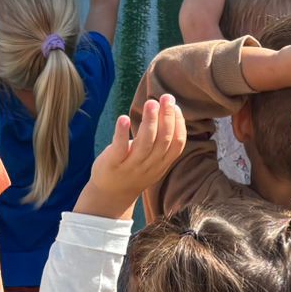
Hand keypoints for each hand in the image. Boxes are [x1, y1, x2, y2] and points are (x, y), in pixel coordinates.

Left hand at [76, 95, 186, 218]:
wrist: (111, 194)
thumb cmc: (134, 168)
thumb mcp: (154, 159)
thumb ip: (162, 139)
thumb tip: (169, 107)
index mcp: (162, 163)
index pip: (177, 144)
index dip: (179, 124)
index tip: (175, 106)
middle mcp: (149, 165)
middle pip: (163, 140)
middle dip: (167, 117)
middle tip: (166, 97)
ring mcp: (131, 166)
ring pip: (145, 143)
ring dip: (149, 121)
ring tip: (151, 103)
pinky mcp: (113, 164)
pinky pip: (119, 148)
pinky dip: (122, 132)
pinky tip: (123, 118)